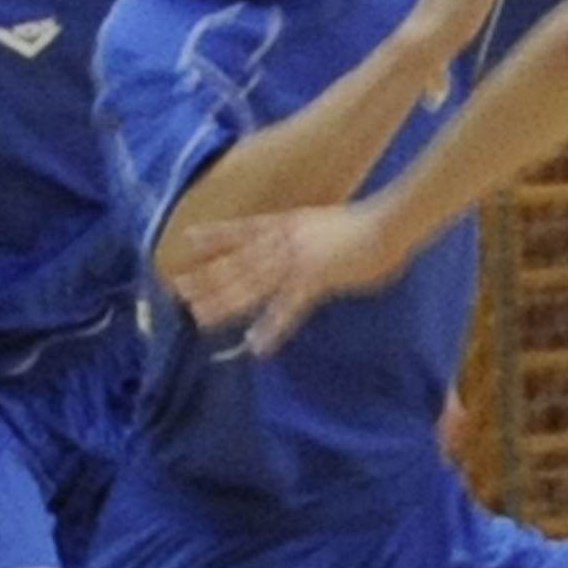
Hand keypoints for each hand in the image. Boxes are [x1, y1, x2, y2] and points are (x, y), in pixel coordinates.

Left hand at [173, 200, 414, 352]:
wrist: (390, 222)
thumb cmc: (371, 225)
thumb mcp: (329, 224)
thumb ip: (311, 236)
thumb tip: (304, 246)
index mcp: (289, 224)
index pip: (243, 230)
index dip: (214, 236)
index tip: (187, 240)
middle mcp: (285, 240)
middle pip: (239, 260)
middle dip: (209, 277)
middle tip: (178, 289)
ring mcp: (297, 259)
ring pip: (253, 283)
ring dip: (226, 302)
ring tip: (200, 317)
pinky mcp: (315, 279)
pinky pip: (287, 309)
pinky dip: (272, 328)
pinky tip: (258, 344)